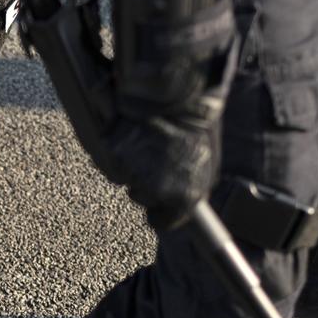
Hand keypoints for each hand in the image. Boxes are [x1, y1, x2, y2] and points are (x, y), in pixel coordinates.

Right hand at [108, 112, 221, 230]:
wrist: (178, 96)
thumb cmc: (196, 125)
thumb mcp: (204, 162)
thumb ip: (190, 186)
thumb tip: (181, 198)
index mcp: (184, 197)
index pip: (163, 222)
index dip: (159, 212)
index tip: (156, 205)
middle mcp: (156, 190)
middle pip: (140, 197)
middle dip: (144, 181)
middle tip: (154, 156)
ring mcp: (133, 173)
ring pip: (125, 176)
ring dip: (132, 162)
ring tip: (147, 139)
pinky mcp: (115, 155)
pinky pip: (113, 157)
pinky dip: (120, 147)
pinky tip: (134, 131)